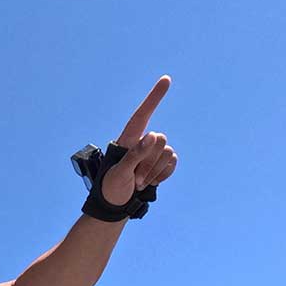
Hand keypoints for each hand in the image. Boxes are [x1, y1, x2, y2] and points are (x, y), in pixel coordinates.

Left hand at [100, 76, 178, 206]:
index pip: (142, 115)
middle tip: (135, 180)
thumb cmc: (112, 188)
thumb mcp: (120, 173)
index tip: (166, 79)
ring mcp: (153, 153)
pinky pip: (173, 162)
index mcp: (128, 140)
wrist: (116, 205)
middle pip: (160, 140)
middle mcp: (142, 142)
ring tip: (139, 184)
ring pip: (167, 152)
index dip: (154, 98)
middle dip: (149, 164)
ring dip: (155, 172)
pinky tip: (150, 183)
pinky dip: (163, 174)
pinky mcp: (162, 163)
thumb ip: (135, 155)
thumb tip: (152, 136)